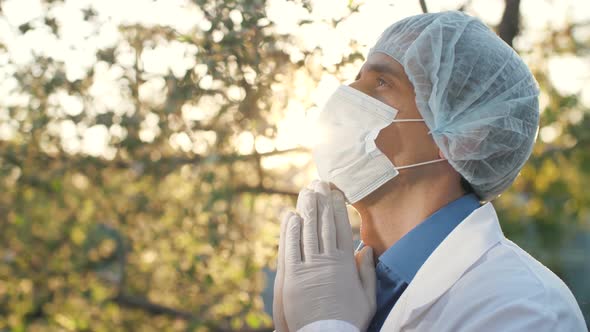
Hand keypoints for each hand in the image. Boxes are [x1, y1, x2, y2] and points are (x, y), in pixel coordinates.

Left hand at [280, 181, 375, 330]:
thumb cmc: (349, 319)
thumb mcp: (367, 296)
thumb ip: (366, 271)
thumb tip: (365, 248)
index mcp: (345, 263)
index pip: (340, 229)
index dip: (337, 208)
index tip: (335, 193)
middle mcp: (327, 261)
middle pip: (323, 225)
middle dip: (321, 202)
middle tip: (318, 183)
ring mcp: (309, 268)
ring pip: (307, 232)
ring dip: (306, 210)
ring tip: (306, 192)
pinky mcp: (292, 277)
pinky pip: (291, 249)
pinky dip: (290, 232)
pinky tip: (290, 216)